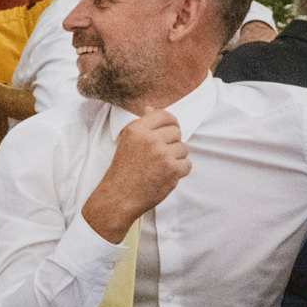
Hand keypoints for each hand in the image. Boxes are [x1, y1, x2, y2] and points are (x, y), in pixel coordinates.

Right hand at [81, 108, 188, 241]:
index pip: (164, 115)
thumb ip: (142, 125)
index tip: (168, 131)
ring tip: (160, 167)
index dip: (170, 123)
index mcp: (137, 129)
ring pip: (184, 148)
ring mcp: (162, 154)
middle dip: (171, 143)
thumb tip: (151, 109)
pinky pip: (187, 164)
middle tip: (159, 155)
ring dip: (176, 158)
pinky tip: (165, 175)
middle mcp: (150, 139)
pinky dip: (179, 171)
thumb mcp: (126, 142)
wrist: (118, 197)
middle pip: (176, 132)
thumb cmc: (122, 171)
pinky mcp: (172, 169)